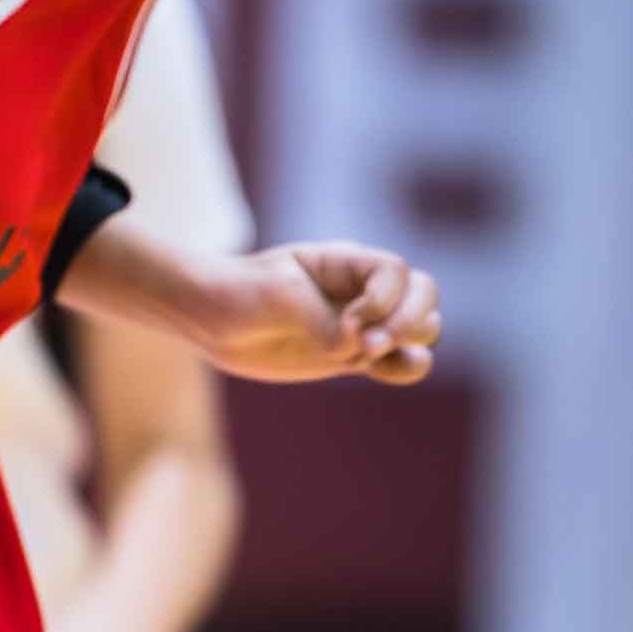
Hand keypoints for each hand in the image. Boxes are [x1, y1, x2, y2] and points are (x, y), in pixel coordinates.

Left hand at [190, 241, 441, 384]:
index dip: (384, 299)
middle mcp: (360, 290)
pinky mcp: (351, 356)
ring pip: (421, 329)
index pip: (397, 272)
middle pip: (424, 295)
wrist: (208, 317)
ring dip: (409, 344)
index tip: (348, 321)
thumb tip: (352, 349)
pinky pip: (399, 362)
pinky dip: (404, 368)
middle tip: (369, 345)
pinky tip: (378, 369)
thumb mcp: (275, 296)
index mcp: (346, 262)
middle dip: (409, 321)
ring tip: (368, 357)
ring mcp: (360, 324)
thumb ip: (318, 320)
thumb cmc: (238, 292)